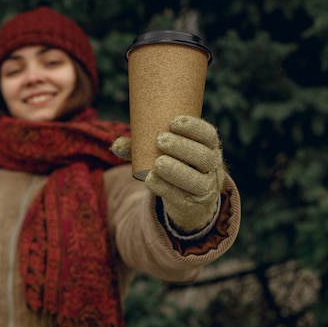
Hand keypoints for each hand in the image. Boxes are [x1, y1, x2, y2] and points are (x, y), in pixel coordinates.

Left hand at [145, 115, 224, 232]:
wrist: (187, 200)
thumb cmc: (174, 166)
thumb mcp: (160, 154)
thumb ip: (139, 148)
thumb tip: (115, 144)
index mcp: (208, 148)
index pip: (208, 135)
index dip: (194, 127)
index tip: (174, 122)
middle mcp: (212, 167)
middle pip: (204, 157)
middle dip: (183, 147)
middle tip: (161, 140)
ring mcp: (205, 187)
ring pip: (197, 180)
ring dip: (177, 170)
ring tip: (158, 162)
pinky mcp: (193, 205)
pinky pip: (182, 197)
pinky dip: (165, 188)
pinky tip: (151, 180)